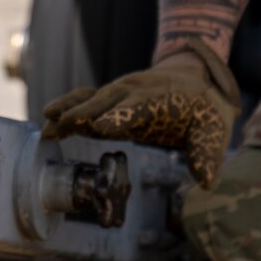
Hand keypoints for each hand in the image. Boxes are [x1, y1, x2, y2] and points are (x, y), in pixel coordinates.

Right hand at [41, 42, 238, 188]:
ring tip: (47, 125)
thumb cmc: (203, 108)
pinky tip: (50, 123)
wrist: (193, 78)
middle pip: (106, 101)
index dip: (120, 117)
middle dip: (85, 112)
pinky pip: (85, 101)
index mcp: (159, 99)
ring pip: (89, 98)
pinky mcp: (110, 101)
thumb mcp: (214, 129)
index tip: (101, 127)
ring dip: (68, 109)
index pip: (138, 108)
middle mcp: (133, 92)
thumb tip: (207, 182)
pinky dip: (67, 109)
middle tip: (64, 123)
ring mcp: (119, 94)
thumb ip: (207, 153)